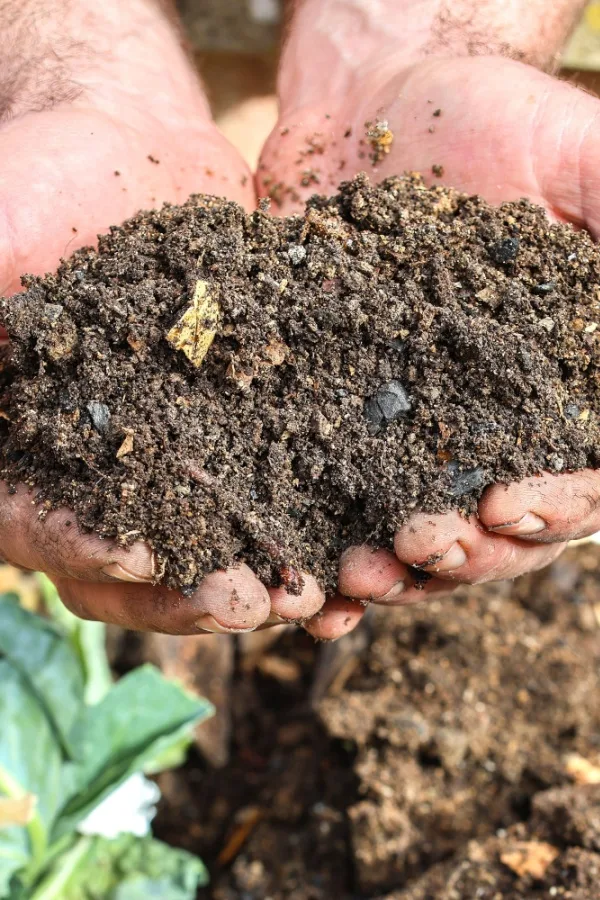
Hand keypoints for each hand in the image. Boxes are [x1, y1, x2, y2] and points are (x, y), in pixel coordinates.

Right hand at [0, 0, 335, 635]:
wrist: (124, 148)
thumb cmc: (30, 182)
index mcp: (22, 453)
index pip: (34, 525)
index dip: (76, 548)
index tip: (135, 556)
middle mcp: (100, 475)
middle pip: (132, 571)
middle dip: (192, 593)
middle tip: (252, 599)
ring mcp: (176, 462)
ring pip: (215, 551)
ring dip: (265, 582)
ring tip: (320, 594)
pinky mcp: (244, 435)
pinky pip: (281, 498)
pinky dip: (318, 529)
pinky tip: (365, 549)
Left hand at [259, 37, 599, 612]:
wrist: (374, 102)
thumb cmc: (494, 120)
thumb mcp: (585, 160)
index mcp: (565, 385)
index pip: (582, 474)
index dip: (560, 502)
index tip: (513, 502)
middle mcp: (495, 423)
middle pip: (499, 525)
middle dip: (466, 549)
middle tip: (421, 544)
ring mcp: (415, 427)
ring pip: (418, 528)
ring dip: (396, 565)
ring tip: (360, 572)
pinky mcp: (339, 415)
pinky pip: (336, 494)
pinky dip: (328, 537)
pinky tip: (308, 563)